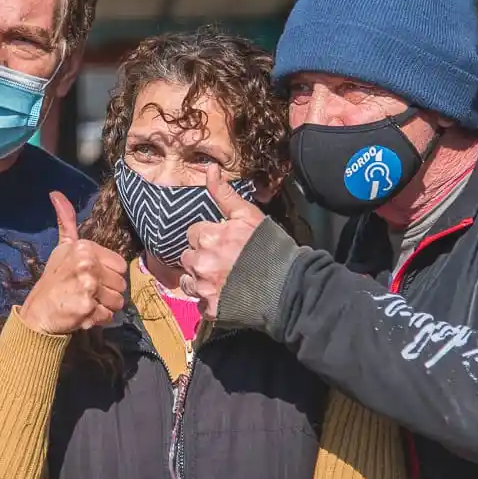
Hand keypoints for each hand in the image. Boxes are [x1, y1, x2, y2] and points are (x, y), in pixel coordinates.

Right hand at [19, 192, 127, 334]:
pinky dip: (98, 319)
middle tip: (88, 293)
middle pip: (122, 284)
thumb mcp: (62, 248)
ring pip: (118, 301)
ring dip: (105, 307)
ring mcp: (88, 286)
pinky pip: (109, 316)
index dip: (109, 274)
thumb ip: (67, 222)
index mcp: (85, 248)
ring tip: (87, 303)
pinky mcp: (88, 307)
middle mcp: (87, 264)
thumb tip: (55, 193)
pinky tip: (84, 314)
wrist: (39, 311)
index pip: (121, 265)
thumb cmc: (54, 279)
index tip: (92, 277)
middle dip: (108, 292)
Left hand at [180, 165, 265, 319]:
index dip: (208, 237)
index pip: (193, 233)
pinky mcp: (210, 309)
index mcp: (207, 236)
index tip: (224, 242)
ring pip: (188, 281)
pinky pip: (199, 303)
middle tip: (224, 262)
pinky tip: (226, 295)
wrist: (289, 286)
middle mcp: (200, 262)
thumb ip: (224, 193)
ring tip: (223, 279)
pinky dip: (209, 300)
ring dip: (200, 280)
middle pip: (187, 257)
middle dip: (201, 258)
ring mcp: (204, 288)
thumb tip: (209, 168)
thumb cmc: (271, 247)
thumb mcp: (249, 215)